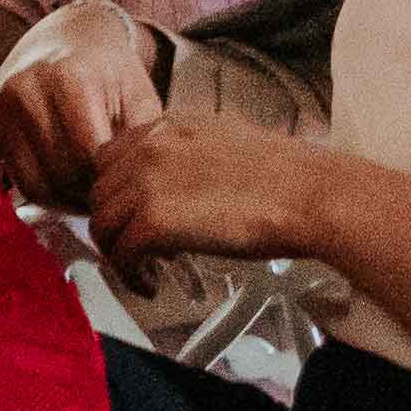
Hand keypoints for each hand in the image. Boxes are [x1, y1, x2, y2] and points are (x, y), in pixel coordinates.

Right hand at [0, 21, 162, 207]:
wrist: (66, 40)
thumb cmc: (109, 75)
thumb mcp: (140, 98)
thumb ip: (138, 142)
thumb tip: (129, 190)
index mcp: (70, 79)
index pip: (87, 158)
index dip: (108, 180)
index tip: (120, 182)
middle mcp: (25, 89)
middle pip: (58, 174)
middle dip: (84, 192)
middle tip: (101, 191)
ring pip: (30, 184)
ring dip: (59, 198)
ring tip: (80, 190)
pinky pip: (4, 179)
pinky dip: (30, 188)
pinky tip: (52, 178)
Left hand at [82, 112, 353, 275]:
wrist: (310, 196)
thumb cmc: (284, 178)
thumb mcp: (223, 143)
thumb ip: (186, 156)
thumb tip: (172, 185)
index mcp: (165, 126)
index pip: (110, 159)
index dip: (118, 193)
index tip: (133, 217)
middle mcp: (147, 147)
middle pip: (100, 193)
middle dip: (116, 225)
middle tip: (139, 249)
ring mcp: (146, 183)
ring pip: (103, 225)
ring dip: (119, 253)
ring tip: (145, 270)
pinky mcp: (154, 221)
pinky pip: (121, 254)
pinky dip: (131, 275)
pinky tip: (152, 284)